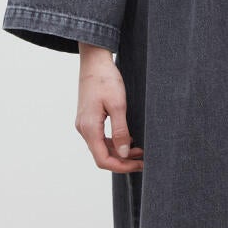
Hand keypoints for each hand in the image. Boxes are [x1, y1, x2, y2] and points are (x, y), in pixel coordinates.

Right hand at [75, 42, 143, 171]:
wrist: (94, 61)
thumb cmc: (105, 79)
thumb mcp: (118, 105)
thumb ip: (121, 132)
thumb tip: (123, 153)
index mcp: (89, 128)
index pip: (103, 160)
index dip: (122, 166)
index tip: (139, 165)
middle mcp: (84, 129)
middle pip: (102, 156)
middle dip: (123, 160)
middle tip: (143, 159)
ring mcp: (85, 124)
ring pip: (102, 147)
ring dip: (119, 152)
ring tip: (139, 150)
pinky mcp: (88, 118)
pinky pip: (100, 137)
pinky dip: (114, 142)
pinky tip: (128, 139)